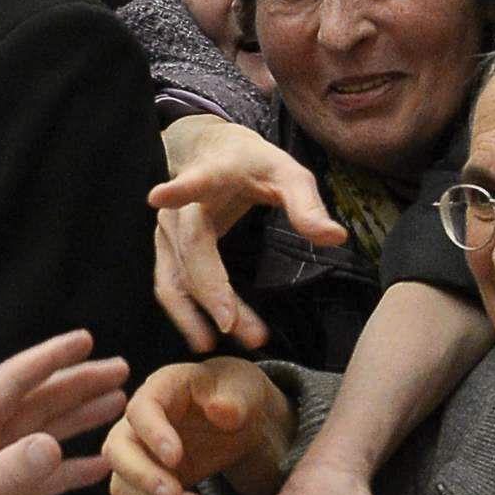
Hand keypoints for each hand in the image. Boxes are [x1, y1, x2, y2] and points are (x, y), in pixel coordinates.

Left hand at [0, 330, 129, 494]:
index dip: (48, 359)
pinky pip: (33, 476)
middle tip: (120, 371)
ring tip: (116, 404)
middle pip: (29, 403)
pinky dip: (65, 470)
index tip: (86, 339)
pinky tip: (97, 466)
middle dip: (73, 385)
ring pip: (35, 435)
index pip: (8, 383)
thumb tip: (52, 443)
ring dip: (75, 419)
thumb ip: (5, 477)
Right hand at [103, 355, 293, 494]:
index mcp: (161, 388)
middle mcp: (140, 422)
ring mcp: (141, 454)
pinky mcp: (153, 481)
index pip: (142, 409)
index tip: (176, 458)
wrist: (243, 419)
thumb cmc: (237, 393)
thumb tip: (221, 410)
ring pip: (128, 486)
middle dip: (142, 478)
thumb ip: (235, 399)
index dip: (153, 435)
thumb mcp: (245, 388)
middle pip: (117, 451)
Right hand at [148, 116, 348, 350]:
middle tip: (238, 329)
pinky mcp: (166, 252)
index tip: (159, 195)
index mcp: (210, 175)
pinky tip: (204, 338)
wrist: (208, 152)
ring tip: (221, 343)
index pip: (196, 183)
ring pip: (175, 277)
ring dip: (195, 313)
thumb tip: (336, 238)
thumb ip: (307, 204)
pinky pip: (171, 286)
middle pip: (192, 252)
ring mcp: (166, 232)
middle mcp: (178, 206)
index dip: (180, 190)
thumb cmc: (251, 164)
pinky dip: (186, 314)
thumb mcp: (286, 172)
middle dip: (213, 292)